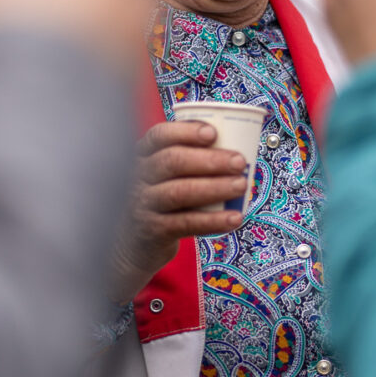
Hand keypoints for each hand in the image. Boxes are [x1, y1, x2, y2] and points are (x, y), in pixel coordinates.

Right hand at [110, 120, 249, 301]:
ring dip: (215, 187)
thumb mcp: (164, 176)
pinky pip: (186, 223)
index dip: (185, 132)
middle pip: (172, 161)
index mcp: (143, 155)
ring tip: (242, 184)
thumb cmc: (162, 200)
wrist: (133, 245)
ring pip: (179, 191)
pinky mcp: (152, 230)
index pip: (159, 136)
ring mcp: (142, 204)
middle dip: (210, 160)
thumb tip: (238, 143)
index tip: (213, 133)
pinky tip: (235, 217)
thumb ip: (188, 160)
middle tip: (240, 161)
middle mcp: (137, 176)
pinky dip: (213, 220)